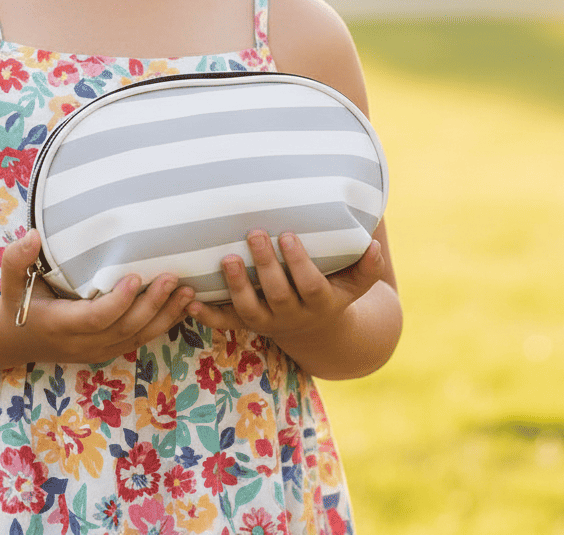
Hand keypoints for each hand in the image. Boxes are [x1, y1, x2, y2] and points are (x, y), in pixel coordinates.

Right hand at [0, 230, 195, 362]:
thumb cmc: (18, 302)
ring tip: (189, 293)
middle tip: (173, 278)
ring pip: (137, 338)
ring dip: (166, 317)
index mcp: (60, 325)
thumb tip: (32, 236)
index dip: (118, 301)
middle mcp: (82, 343)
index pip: (95, 318)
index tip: (134, 277)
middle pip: (124, 329)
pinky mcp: (109, 350)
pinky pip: (139, 340)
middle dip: (151, 305)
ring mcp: (98, 350)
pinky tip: (182, 306)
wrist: (18, 339)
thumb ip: (17, 258)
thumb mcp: (11, 281)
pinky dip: (163, 325)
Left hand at [187, 230, 385, 348]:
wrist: (317, 331)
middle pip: (278, 294)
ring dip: (236, 287)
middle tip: (254, 233)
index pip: (310, 284)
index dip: (299, 263)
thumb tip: (374, 244)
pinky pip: (225, 324)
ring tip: (226, 259)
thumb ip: (366, 266)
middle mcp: (292, 317)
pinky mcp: (246, 325)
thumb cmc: (335, 290)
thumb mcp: (355, 284)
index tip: (288, 234)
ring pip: (250, 311)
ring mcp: (268, 323)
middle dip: (266, 265)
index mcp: (321, 303)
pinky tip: (190, 302)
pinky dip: (207, 315)